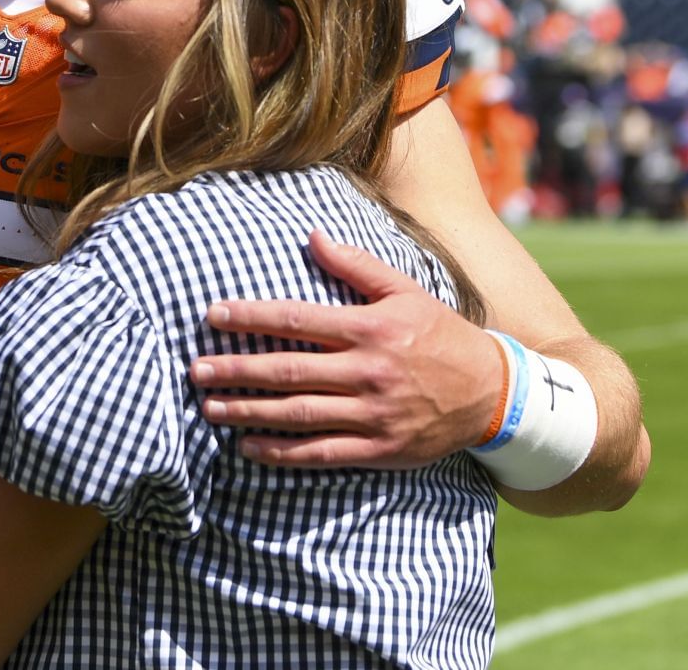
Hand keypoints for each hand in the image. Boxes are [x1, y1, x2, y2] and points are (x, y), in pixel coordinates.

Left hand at [190, 229, 503, 469]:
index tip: (213, 316)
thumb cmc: (440, 335)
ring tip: (210, 407)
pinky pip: (321, 453)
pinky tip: (250, 447)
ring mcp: (373, 414)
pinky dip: (283, 452)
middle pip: (290, 370)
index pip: (298, 320)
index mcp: (371, 328)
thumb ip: (356, 266)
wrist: (491, 393)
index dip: (252, 317)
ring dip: (249, 412)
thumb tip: (312, 235)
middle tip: (195, 369)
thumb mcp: (405, 291)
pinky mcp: (378, 449)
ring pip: (299, 414)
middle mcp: (368, 371)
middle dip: (237, 370)